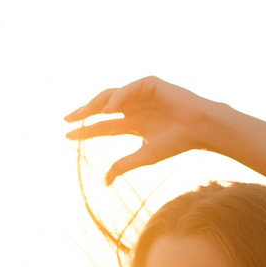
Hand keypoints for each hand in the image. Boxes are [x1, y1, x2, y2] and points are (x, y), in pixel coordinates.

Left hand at [64, 76, 221, 184]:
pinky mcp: (150, 84)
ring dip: (95, 104)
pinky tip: (108, 110)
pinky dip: (118, 99)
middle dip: (84, 113)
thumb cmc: (177, 142)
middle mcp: (134, 108)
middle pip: (102, 109)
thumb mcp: (145, 156)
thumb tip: (105, 182)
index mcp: (132, 124)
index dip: (85, 130)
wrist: (199, 129)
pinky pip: (128, 89)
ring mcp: (140, 95)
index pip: (103, 126)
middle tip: (67, 120)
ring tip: (83, 115)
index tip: (66, 136)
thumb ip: (124, 165)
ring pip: (111, 97)